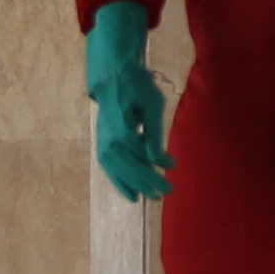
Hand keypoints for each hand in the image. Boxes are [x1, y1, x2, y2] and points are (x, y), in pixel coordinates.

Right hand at [83, 3, 173, 202]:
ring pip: (119, 170)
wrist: (114, 77)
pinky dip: (120, 183)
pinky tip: (132, 195)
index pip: (141, 151)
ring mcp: (103, 142)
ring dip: (136, 184)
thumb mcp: (153, 106)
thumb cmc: (137, 88)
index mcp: (122, 127)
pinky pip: (109, 169)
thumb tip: (162, 162)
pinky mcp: (102, 144)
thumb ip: (155, 135)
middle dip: (148, 180)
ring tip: (152, 196)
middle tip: (167, 191)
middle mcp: (109, 138)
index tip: (173, 166)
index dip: (157, 161)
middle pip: (130, 166)